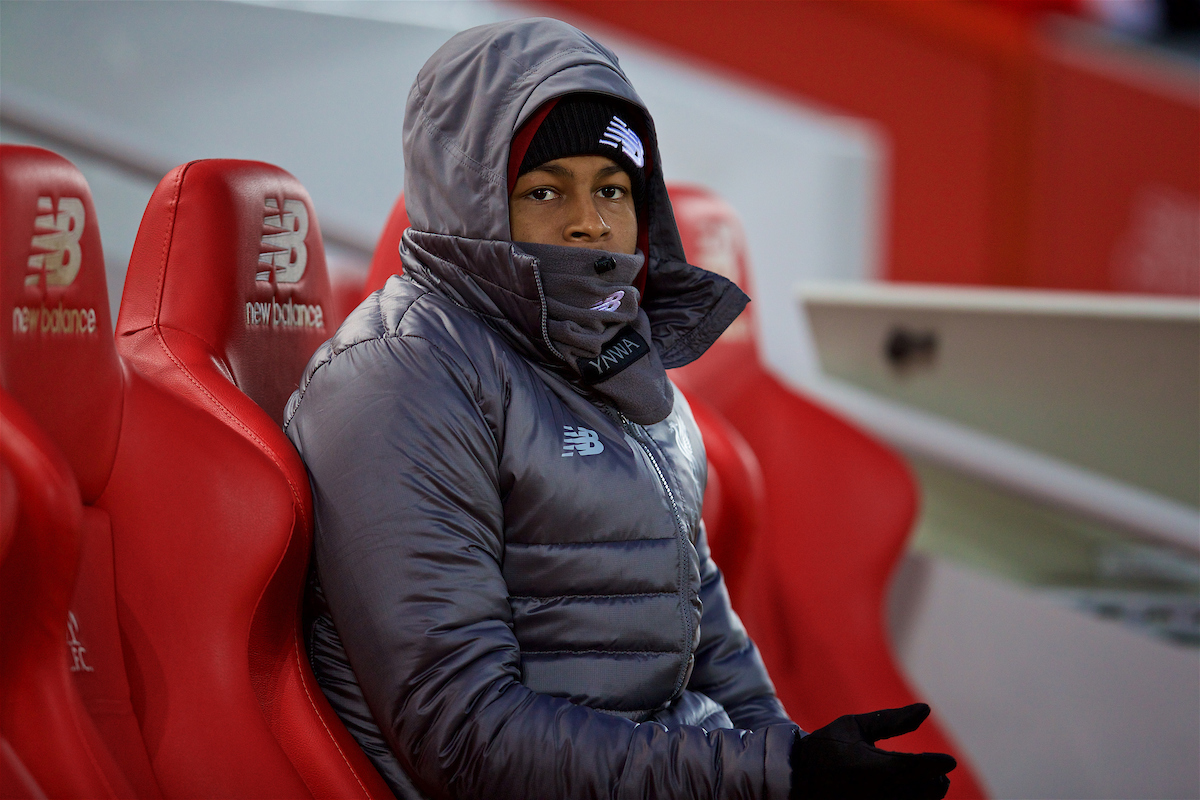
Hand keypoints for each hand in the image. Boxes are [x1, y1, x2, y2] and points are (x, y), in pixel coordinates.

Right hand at [790, 703, 955, 799]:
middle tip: (939, 774)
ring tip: (929, 784)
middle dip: (935, 782)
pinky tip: (907, 794)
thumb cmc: (826, 747)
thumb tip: (925, 709)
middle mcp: (880, 792)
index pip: (920, 767)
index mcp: (876, 767)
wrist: (796, 778)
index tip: (948, 760)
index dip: (937, 764)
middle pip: (924, 792)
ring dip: (926, 795)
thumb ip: (891, 720)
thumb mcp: (854, 726)